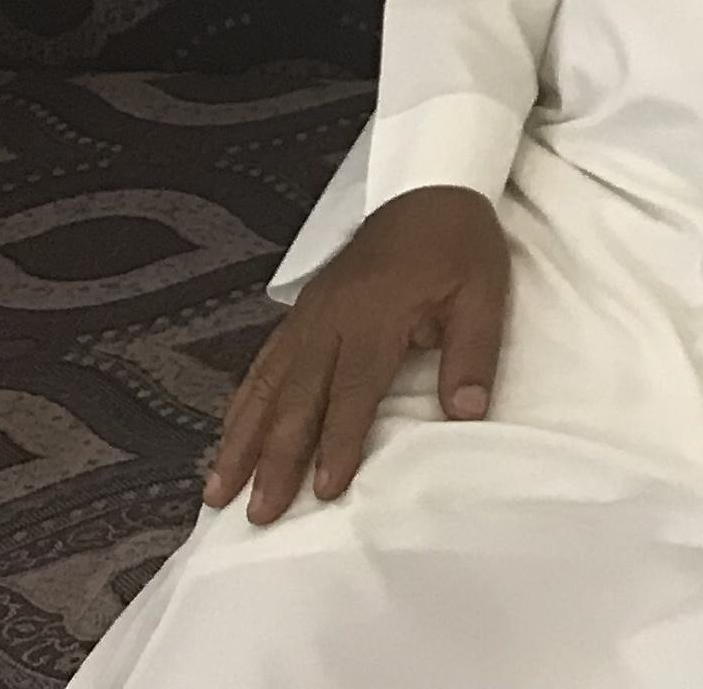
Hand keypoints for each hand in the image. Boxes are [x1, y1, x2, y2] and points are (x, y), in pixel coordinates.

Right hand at [206, 184, 510, 523]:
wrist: (427, 187)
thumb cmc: (458, 245)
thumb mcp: (484, 292)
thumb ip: (473, 353)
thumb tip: (468, 412)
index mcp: (377, 317)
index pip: (353, 391)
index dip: (338, 442)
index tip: (324, 491)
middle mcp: (331, 321)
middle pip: (298, 398)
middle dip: (274, 459)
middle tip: (256, 514)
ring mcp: (309, 316)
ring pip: (268, 385)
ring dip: (242, 440)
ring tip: (218, 490)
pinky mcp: (301, 313)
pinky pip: (264, 363)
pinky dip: (243, 402)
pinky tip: (228, 434)